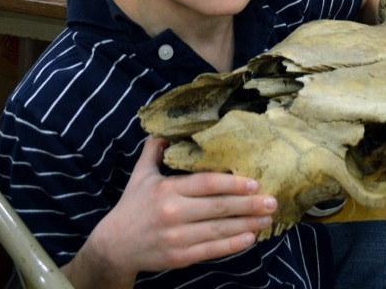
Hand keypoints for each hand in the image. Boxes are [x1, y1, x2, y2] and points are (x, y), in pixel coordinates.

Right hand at [64, 137, 277, 288]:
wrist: (113, 247)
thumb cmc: (131, 207)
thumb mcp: (140, 175)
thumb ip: (154, 150)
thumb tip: (165, 127)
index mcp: (167, 190)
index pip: (205, 184)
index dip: (231, 183)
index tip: (254, 182)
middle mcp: (173, 214)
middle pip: (217, 208)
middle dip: (248, 205)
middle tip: (272, 201)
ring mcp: (176, 238)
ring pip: (218, 231)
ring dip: (246, 224)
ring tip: (267, 218)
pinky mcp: (178, 258)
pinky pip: (210, 251)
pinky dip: (231, 245)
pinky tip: (249, 238)